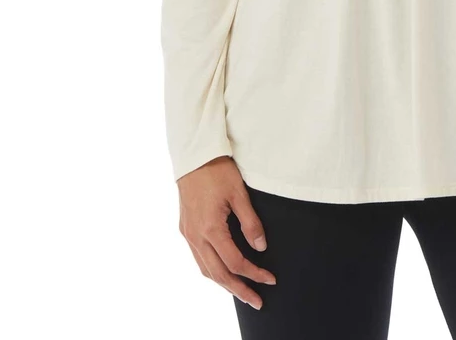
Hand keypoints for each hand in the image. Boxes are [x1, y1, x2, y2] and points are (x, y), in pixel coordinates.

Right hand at [176, 155, 276, 309]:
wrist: (194, 155)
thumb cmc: (217, 170)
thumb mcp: (239, 193)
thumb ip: (250, 222)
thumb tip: (260, 247)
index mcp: (210, 228)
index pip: (235, 262)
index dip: (254, 273)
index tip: (270, 279)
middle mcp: (196, 236)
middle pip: (218, 274)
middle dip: (239, 290)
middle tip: (257, 301)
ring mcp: (188, 233)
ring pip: (205, 270)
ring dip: (224, 283)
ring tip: (242, 291)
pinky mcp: (185, 228)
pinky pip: (198, 258)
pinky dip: (212, 270)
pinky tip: (223, 271)